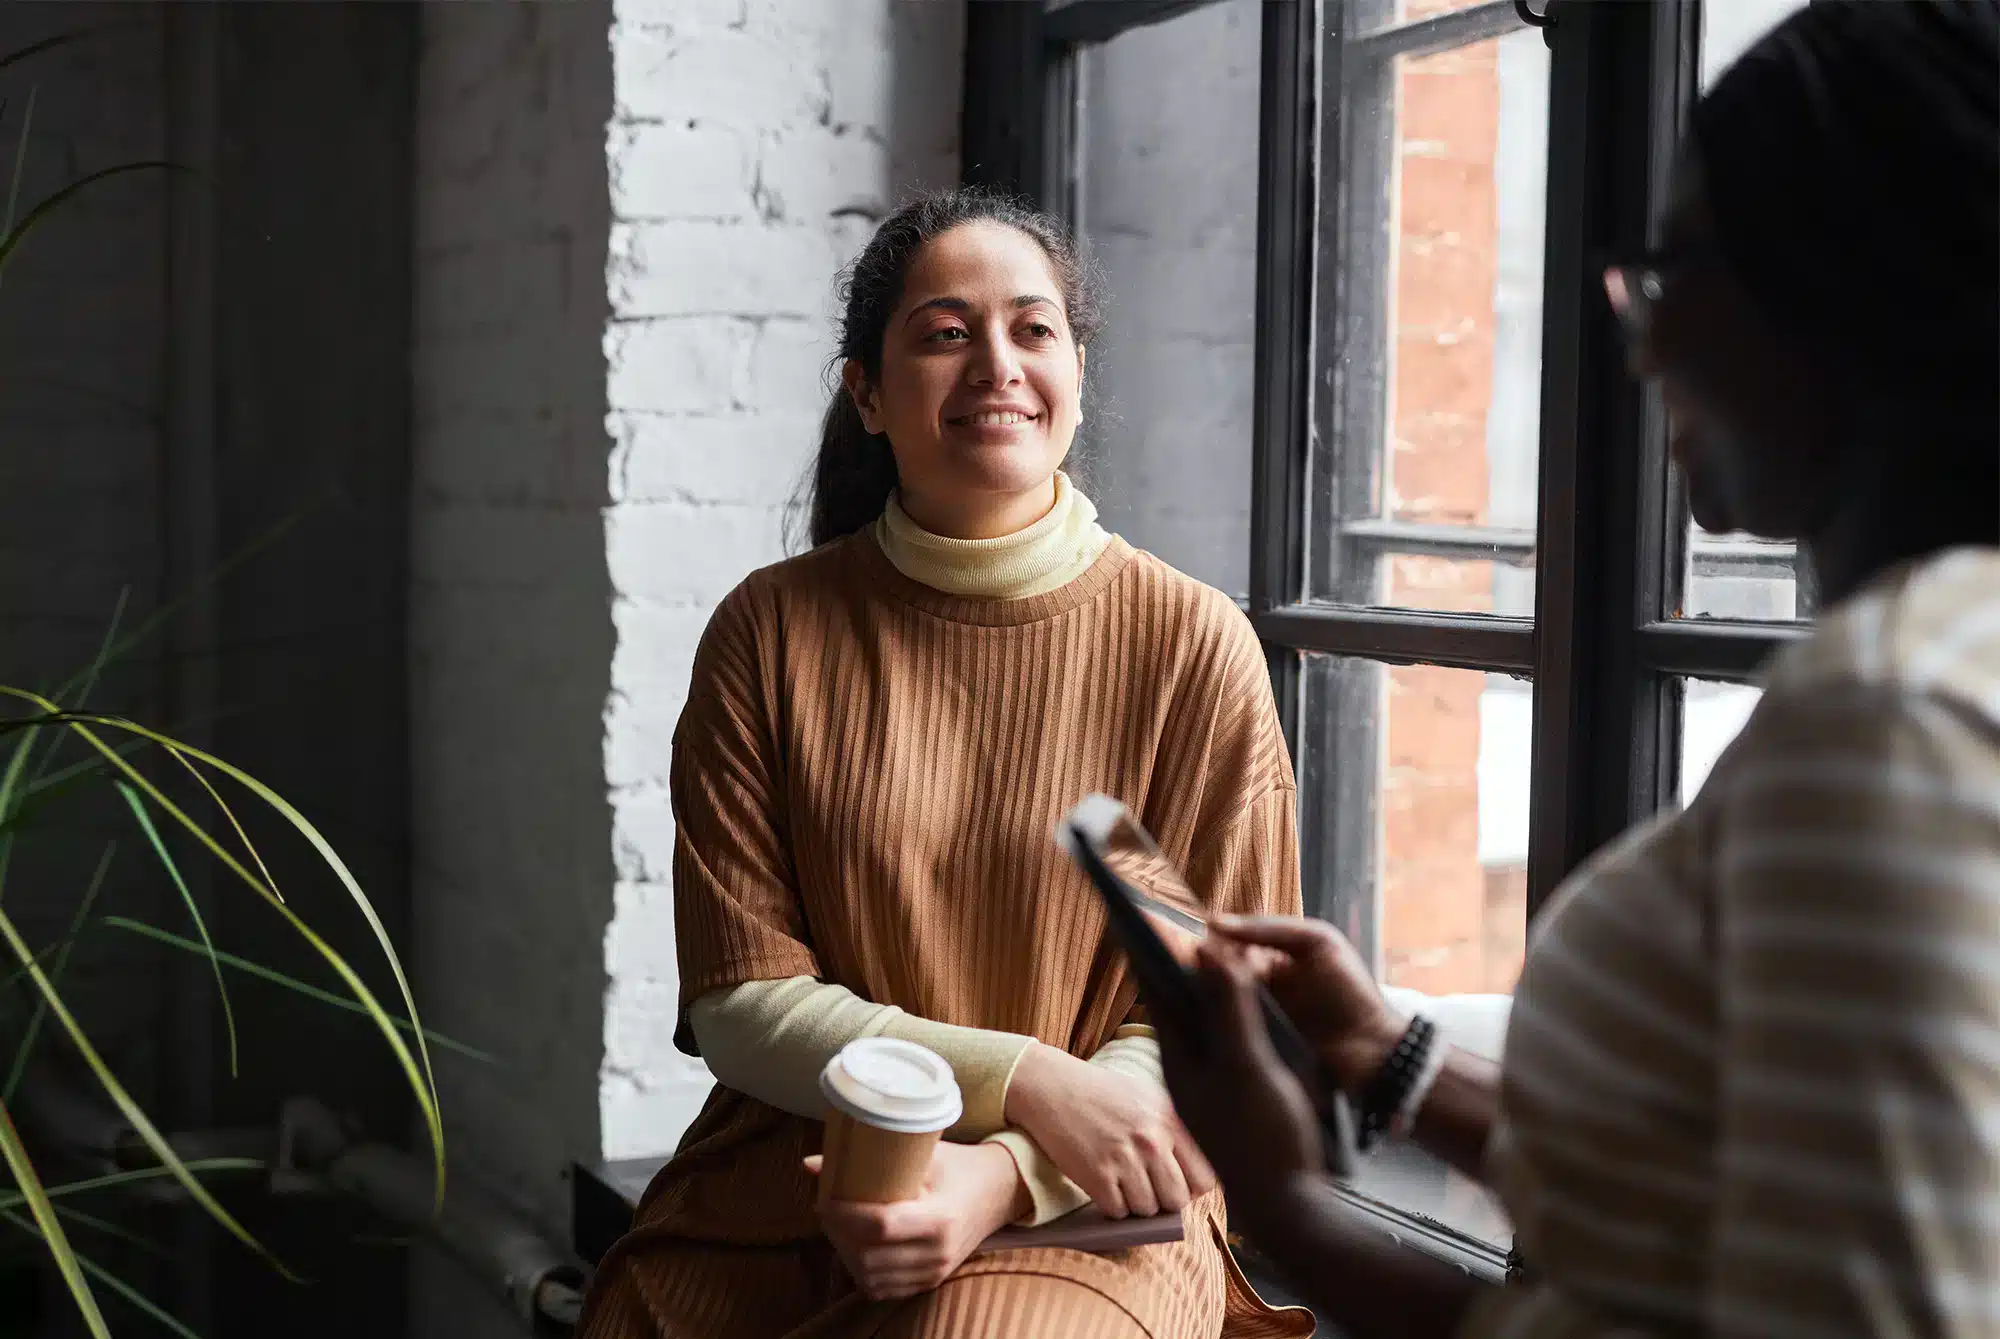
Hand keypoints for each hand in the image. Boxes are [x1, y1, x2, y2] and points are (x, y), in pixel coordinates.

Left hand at [804, 1142, 1026, 1300]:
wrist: (1000, 1191)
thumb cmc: (960, 1165)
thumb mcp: (925, 1153)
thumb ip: (874, 1159)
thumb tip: (812, 1165)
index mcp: (939, 1218)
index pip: (880, 1225)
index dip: (845, 1215)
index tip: (825, 1198)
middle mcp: (938, 1252)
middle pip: (870, 1255)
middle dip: (838, 1233)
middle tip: (826, 1208)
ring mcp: (936, 1271)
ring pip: (872, 1277)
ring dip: (846, 1254)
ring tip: (838, 1226)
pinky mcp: (932, 1280)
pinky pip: (885, 1289)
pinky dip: (863, 1272)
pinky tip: (856, 1248)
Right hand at [1003, 1043, 1215, 1217]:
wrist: (1052, 1088)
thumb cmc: (1102, 1094)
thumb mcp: (1149, 1100)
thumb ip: (1176, 1132)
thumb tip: (1198, 1177)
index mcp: (1170, 1121)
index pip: (1205, 1179)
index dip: (1191, 1187)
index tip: (1176, 1183)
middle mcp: (1152, 1141)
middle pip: (1177, 1200)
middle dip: (1163, 1200)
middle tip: (1147, 1186)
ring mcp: (1125, 1160)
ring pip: (1147, 1210)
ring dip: (1135, 1203)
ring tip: (1122, 1180)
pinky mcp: (1097, 1176)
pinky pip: (1118, 1212)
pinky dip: (1112, 1205)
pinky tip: (1104, 1183)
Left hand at [1154, 939, 1324, 1236]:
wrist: (1289, 1205)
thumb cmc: (1265, 1136)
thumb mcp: (1249, 1066)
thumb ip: (1229, 1009)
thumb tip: (1207, 950)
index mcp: (1180, 1058)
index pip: (1156, 989)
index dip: (1150, 948)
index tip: (1137, 908)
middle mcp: (1188, 1067)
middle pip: (1177, 1001)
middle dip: (1177, 962)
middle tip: (1176, 917)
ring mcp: (1210, 1081)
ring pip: (1202, 1020)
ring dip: (1206, 986)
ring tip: (1210, 948)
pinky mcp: (1234, 1092)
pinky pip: (1223, 1040)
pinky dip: (1228, 1013)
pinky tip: (1246, 1002)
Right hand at [1208, 913, 1405, 1091]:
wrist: (1371, 1050)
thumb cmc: (1350, 991)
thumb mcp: (1317, 942)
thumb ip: (1270, 929)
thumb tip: (1213, 923)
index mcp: (1277, 959)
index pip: (1234, 945)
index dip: (1215, 944)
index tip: (1194, 946)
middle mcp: (1263, 986)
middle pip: (1222, 973)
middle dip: (1207, 970)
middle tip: (1189, 971)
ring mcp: (1257, 1017)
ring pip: (1221, 1000)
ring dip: (1208, 995)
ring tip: (1193, 993)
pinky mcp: (1255, 1044)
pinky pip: (1230, 1028)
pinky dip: (1218, 1022)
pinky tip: (1204, 1018)